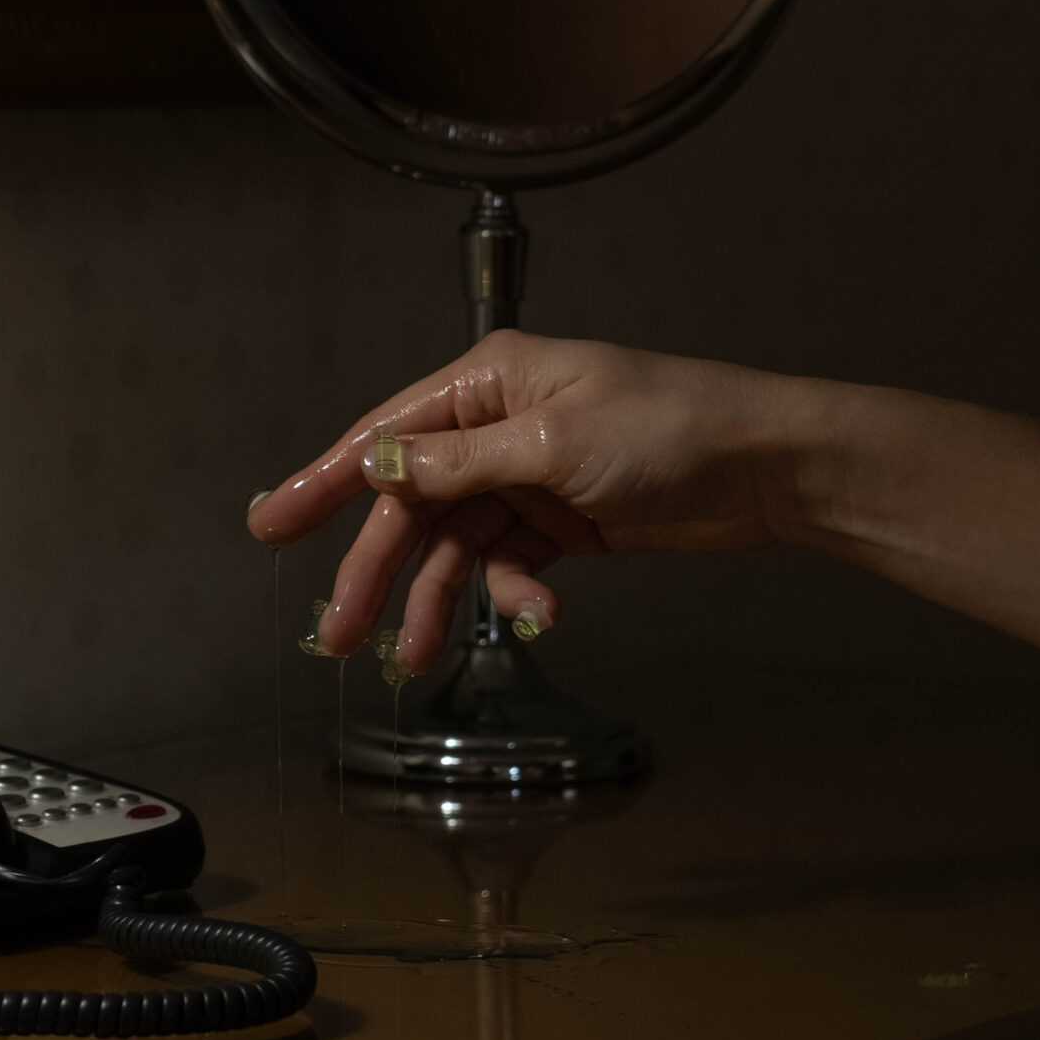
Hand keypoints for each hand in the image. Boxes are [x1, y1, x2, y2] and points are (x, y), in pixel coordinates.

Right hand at [246, 332, 805, 672]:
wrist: (769, 470)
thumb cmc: (672, 430)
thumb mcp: (555, 443)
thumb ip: (458, 462)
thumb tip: (375, 464)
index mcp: (488, 384)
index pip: (384, 436)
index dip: (324, 483)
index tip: (270, 526)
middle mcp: (496, 425)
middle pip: (411, 503)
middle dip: (373, 567)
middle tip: (335, 630)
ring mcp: (528, 476)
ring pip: (455, 545)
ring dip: (436, 598)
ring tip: (410, 655)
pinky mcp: (562, 522)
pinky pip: (509, 564)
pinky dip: (514, 594)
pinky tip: (539, 614)